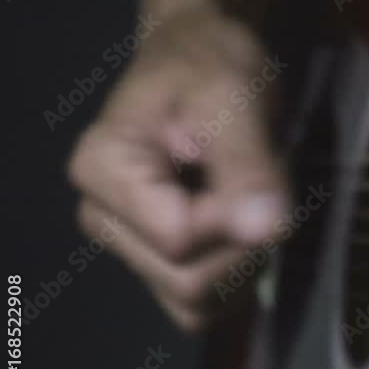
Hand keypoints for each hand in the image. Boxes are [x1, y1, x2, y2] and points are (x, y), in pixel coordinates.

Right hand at [68, 6, 289, 330]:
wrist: (203, 61)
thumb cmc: (211, 66)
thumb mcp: (235, 97)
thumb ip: (248, 164)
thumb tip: (265, 230)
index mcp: (103, 171)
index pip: (178, 240)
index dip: (232, 220)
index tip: (255, 174)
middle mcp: (103, 218)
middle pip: (187, 283)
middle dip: (244, 247)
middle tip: (261, 189)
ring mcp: (129, 247)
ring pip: (197, 305)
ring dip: (245, 265)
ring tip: (251, 205)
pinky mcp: (158, 264)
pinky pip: (203, 307)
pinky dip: (238, 280)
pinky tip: (246, 233)